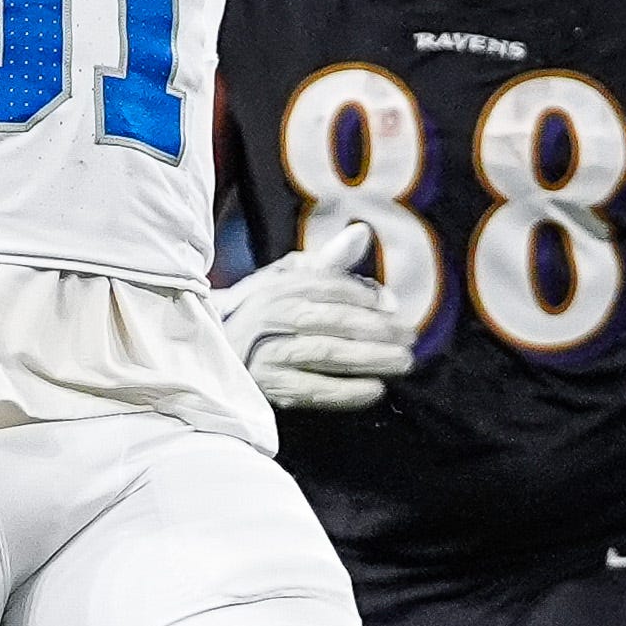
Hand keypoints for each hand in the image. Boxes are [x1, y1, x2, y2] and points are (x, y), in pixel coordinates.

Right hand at [219, 244, 418, 411]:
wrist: (215, 348)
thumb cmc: (263, 310)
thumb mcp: (288, 278)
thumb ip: (329, 261)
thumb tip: (361, 233)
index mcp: (280, 285)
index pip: (330, 286)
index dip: (366, 296)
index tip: (393, 307)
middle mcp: (272, 315)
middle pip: (333, 320)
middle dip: (378, 329)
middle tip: (410, 338)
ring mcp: (268, 351)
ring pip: (326, 353)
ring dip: (370, 359)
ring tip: (402, 362)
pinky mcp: (269, 385)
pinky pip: (314, 390)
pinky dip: (347, 392)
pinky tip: (375, 390)